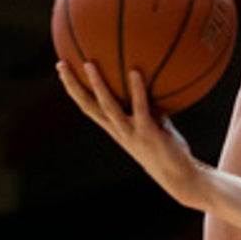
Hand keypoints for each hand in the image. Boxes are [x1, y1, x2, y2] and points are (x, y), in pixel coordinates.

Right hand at [57, 61, 207, 209]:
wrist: (178, 176)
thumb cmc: (167, 149)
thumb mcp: (154, 123)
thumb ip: (148, 106)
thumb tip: (150, 80)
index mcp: (115, 128)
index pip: (88, 106)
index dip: (74, 89)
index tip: (63, 70)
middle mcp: (118, 131)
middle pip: (88, 106)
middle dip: (73, 86)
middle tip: (61, 64)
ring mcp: (131, 133)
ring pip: (107, 107)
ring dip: (97, 85)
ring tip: (89, 64)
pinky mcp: (147, 133)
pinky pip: (140, 107)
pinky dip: (137, 89)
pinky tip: (135, 71)